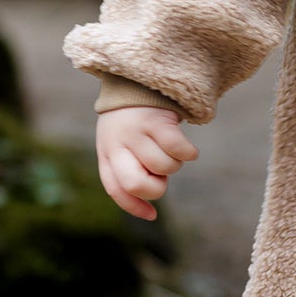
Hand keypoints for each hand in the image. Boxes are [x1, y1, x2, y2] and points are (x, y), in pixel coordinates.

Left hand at [96, 105, 197, 220]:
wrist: (137, 81)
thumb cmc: (131, 124)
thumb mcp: (120, 146)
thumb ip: (129, 173)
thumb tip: (149, 214)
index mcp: (106, 153)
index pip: (116, 189)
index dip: (134, 206)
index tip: (152, 215)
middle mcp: (117, 143)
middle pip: (135, 183)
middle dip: (155, 188)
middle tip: (161, 176)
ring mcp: (136, 131)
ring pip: (163, 167)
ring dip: (175, 165)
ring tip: (170, 151)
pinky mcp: (156, 119)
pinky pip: (178, 149)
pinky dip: (188, 153)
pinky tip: (188, 150)